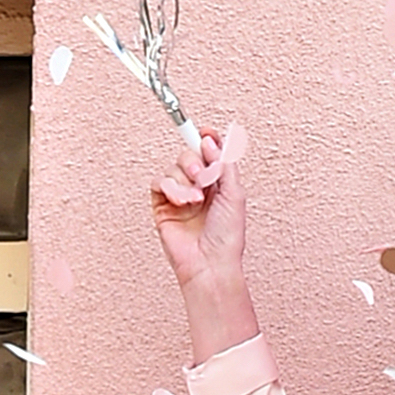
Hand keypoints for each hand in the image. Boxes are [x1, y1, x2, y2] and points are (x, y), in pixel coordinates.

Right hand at [153, 119, 249, 302]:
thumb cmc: (227, 235)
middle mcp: (197, 187)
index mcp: (218, 183)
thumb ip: (224, 164)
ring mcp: (179, 196)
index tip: (205, 132)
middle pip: (188, 155)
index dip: (205, 140)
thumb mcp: (235, 194)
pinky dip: (171, 188)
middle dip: (194, 162)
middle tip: (203, 178)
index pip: (208, 153)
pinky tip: (183, 202)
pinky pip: (159, 183)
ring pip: (173, 168)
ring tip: (196, 200)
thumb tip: (210, 140)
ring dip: (185, 180)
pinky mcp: (162, 206)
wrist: (210, 262)